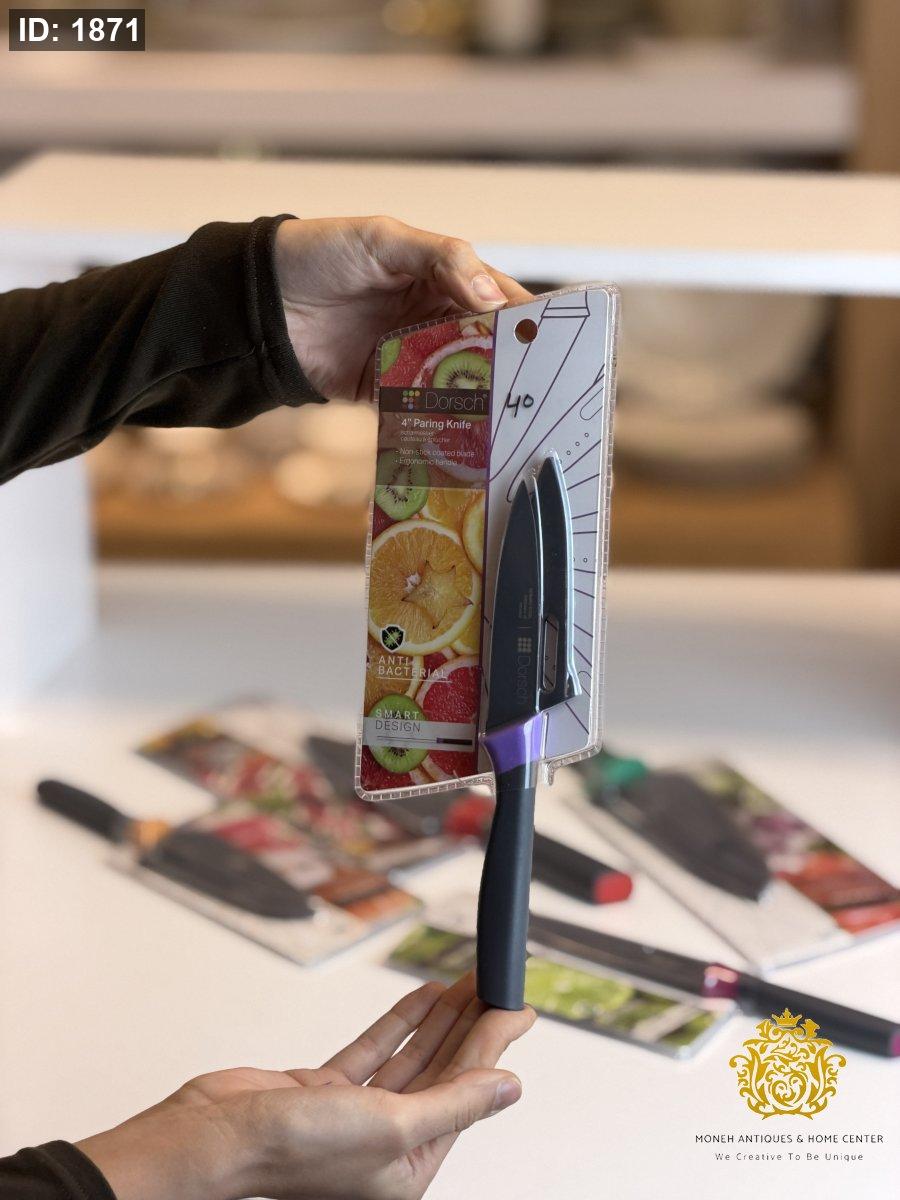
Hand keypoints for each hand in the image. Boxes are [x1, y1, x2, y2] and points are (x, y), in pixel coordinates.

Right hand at [78, 973, 534, 1199]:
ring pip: (412, 1056)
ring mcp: (353, 1114)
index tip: (518, 1008)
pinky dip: (399, 1021)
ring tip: (468, 982)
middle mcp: (385, 1144)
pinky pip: (375, 1049)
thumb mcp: (392, 1127)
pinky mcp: (323, 1090)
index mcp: (407, 1169)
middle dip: (472, 1025)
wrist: (212, 1141)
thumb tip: (510, 1088)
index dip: (495, 1044)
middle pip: (443, 1071)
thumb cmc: (292, 1154)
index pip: (466, 1090)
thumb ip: (455, 1104)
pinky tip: (423, 997)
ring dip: (440, 1017)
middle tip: (499, 985)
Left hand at [274, 216, 531, 401]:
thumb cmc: (320, 254)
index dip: (525, 318)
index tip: (553, 339)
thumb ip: (444, 260)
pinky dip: (441, 420)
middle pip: (487, 346)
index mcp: (442, 279)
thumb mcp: (385, 240)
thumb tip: (492, 297)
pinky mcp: (385, 391)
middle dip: (512, 366)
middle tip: (540, 387)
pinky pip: (422, 408)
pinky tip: (464, 431)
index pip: (497, 298)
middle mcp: (433, 320)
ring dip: (483, 397)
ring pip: (460, 380)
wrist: (260, 300)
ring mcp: (411, 357)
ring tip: (511, 415)